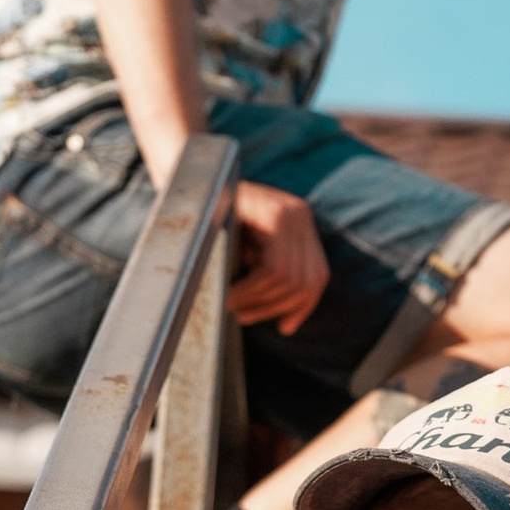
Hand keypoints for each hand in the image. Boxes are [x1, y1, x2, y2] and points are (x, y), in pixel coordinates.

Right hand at [229, 179, 330, 335]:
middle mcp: (301, 215)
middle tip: (244, 316)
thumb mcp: (250, 247)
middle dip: (273, 307)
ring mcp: (291, 212)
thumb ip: (270, 272)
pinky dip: (250, 290)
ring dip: (257, 301)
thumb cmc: (216, 220)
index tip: (285, 327)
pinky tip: (230, 295)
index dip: (303, 307)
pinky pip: (272, 269)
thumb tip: (288, 324)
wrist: (193, 182)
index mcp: (301, 224)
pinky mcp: (274, 214)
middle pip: (304, 282)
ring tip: (233, 306)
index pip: (317, 276)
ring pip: (287, 279)